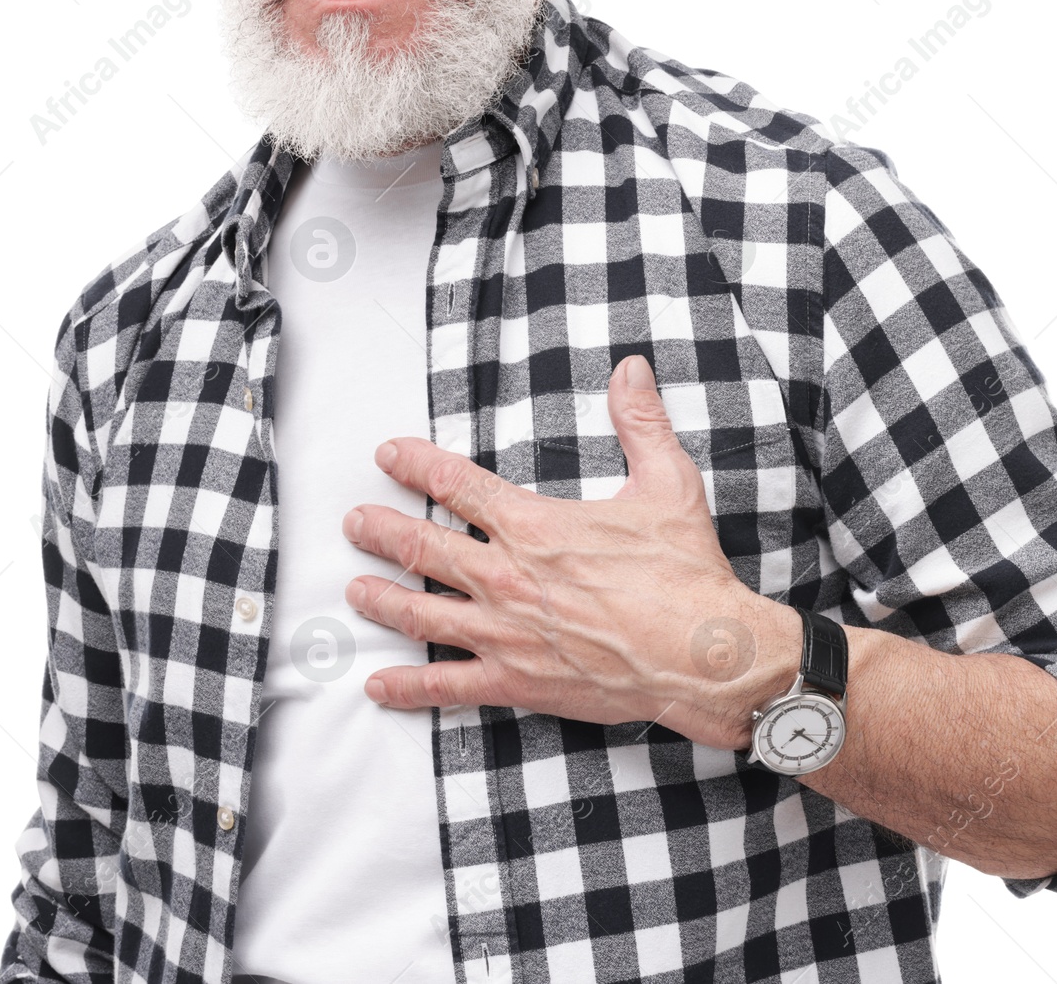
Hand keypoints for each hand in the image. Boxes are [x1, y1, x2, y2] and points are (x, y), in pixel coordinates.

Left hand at [340, 354, 798, 749]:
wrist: (702, 653)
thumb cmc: (685, 574)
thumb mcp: (668, 482)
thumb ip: (641, 422)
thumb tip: (632, 370)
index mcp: (533, 526)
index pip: (457, 485)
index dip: (415, 465)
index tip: (388, 455)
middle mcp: (506, 576)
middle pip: (422, 548)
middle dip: (381, 532)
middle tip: (354, 523)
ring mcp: (504, 633)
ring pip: (421, 615)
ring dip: (382, 600)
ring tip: (356, 589)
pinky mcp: (514, 682)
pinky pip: (447, 685)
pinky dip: (408, 687)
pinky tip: (380, 685)